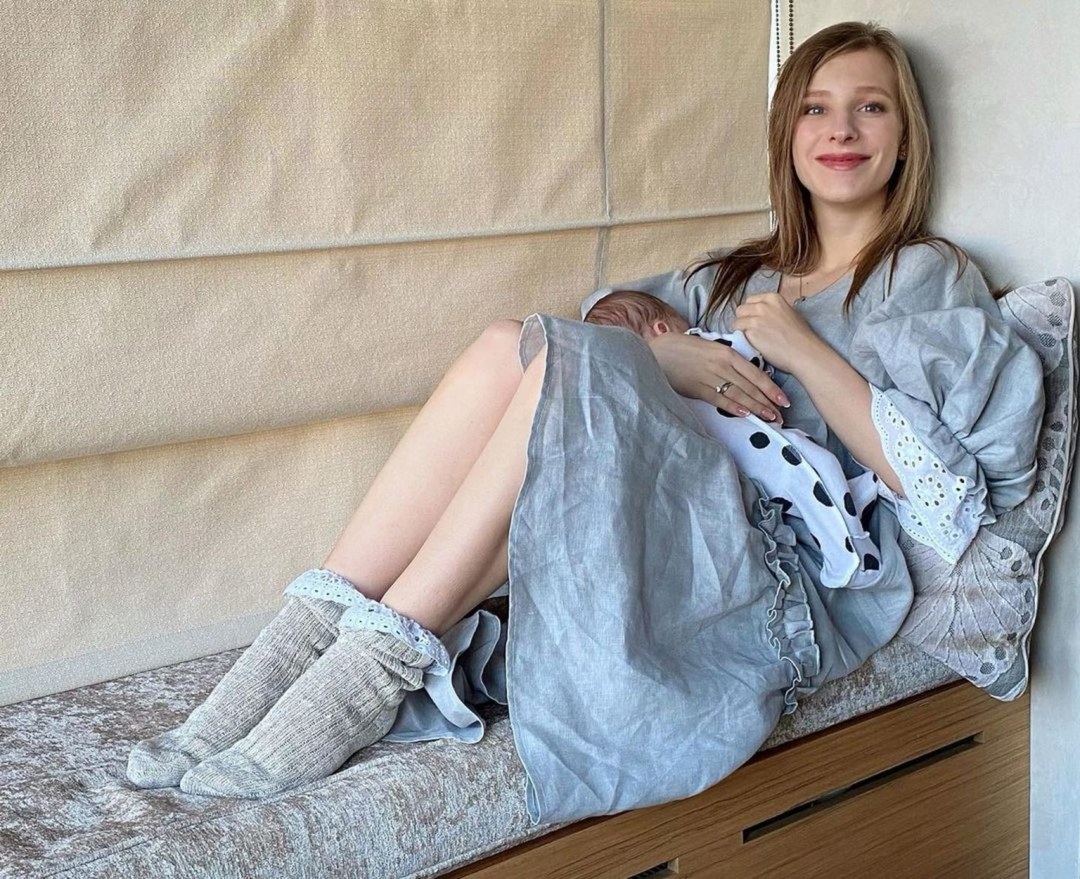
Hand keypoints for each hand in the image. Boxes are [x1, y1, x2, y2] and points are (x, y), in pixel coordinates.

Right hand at [647, 332, 788, 422]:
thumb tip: (743, 371)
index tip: (783, 399)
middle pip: (750, 386)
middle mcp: (722, 365)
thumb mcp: (709, 346)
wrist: (658, 352)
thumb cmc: (683, 348)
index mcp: (727, 353)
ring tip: (769, 417)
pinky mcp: (697, 388)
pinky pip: (719, 398)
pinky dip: (732, 407)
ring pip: (738, 394)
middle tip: (781, 415)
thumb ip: (726, 358)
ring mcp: (710, 377)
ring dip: (755, 407)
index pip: (755, 373)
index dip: (771, 388)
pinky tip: (745, 414)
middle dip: (767, 402)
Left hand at [732, 294, 820, 374]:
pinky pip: (738, 335)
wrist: (804, 352)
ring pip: (736, 322)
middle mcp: (762, 306)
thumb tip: (760, 315)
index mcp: (773, 298)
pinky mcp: (750, 333)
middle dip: (743, 320)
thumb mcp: (789, 312)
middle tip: (751, 331)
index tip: (754, 320)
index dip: (750, 312)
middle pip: (740, 310)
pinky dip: (742, 340)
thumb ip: (773, 310)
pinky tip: (753, 345)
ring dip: (741, 331)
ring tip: (752, 340)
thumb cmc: (801, 336)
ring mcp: (755, 319)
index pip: (750, 301)